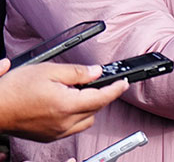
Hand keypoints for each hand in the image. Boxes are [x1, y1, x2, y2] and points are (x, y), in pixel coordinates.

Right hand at [0, 58, 128, 141]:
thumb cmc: (15, 89)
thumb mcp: (48, 70)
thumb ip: (77, 72)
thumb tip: (96, 72)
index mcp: (67, 105)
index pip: (102, 98)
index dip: (116, 89)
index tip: (124, 82)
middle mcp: (64, 122)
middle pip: (96, 109)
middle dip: (100, 95)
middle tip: (95, 82)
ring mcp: (56, 132)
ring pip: (86, 121)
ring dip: (89, 107)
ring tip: (78, 92)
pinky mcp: (48, 137)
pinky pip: (72, 128)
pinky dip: (76, 117)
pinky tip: (67, 104)